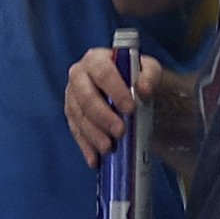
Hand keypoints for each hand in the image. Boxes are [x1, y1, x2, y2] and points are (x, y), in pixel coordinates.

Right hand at [62, 44, 158, 166]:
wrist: (126, 85)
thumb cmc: (136, 75)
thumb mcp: (149, 69)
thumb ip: (150, 76)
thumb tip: (143, 91)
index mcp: (96, 59)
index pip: (103, 74)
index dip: (116, 91)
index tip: (130, 109)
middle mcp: (78, 75)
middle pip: (86, 98)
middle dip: (103, 117)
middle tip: (120, 132)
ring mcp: (71, 95)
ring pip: (78, 117)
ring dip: (93, 135)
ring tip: (108, 148)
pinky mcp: (70, 113)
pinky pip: (74, 130)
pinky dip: (85, 146)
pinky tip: (94, 159)